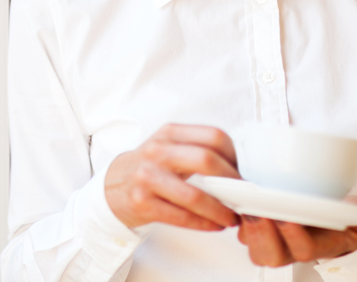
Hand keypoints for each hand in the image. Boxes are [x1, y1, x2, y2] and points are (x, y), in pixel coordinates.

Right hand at [104, 124, 239, 230]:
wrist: (112, 186)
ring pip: (196, 195)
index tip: (244, 171)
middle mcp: (157, 151)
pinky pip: (183, 217)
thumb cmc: (149, 168)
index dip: (235, 155)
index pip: (213, 136)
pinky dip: (205, 224)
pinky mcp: (142, 203)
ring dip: (221, 210)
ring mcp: (147, 177)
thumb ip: (197, 148)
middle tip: (243, 195)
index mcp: (169, 133)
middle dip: (232, 182)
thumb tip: (239, 165)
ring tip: (232, 217)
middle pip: (206, 160)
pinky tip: (214, 225)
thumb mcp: (168, 147)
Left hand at [237, 196, 356, 265]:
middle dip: (261, 234)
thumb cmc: (340, 219)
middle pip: (268, 254)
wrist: (325, 214)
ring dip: (245, 223)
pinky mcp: (254, 222)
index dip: (294, 236)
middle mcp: (287, 246)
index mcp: (314, 245)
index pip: (302, 249)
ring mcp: (268, 235)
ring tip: (243, 202)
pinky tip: (233, 193)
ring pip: (249, 241)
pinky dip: (234, 209)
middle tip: (257, 211)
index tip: (290, 217)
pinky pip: (239, 222)